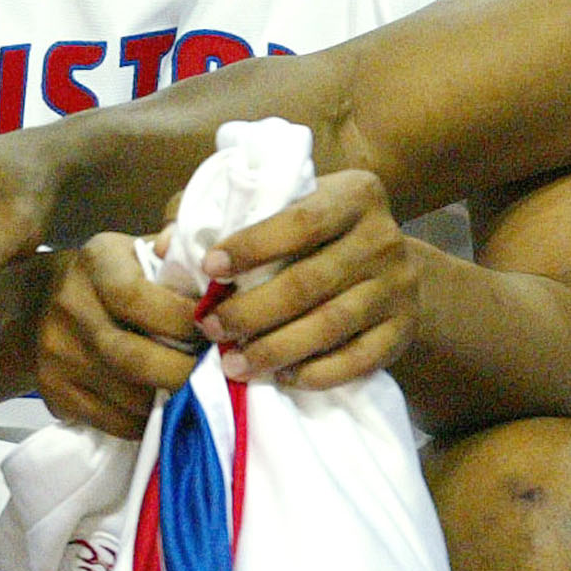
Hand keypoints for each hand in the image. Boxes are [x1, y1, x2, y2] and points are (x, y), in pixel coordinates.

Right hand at [37, 233, 200, 437]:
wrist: (44, 299)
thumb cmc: (110, 275)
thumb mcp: (136, 251)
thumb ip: (177, 256)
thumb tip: (218, 278)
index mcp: (97, 264)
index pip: (138, 299)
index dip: (182, 321)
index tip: (216, 333)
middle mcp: (70, 308)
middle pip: (134, 358)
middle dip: (184, 373)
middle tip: (217, 376)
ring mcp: (57, 354)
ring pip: (127, 397)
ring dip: (170, 402)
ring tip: (198, 395)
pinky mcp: (54, 391)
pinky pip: (112, 421)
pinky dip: (147, 422)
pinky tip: (166, 410)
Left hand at [202, 169, 420, 390]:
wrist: (384, 263)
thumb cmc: (310, 231)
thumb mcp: (276, 204)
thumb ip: (217, 212)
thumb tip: (166, 245)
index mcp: (354, 193)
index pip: (300, 220)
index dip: (252, 246)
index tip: (209, 269)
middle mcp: (384, 237)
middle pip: (310, 282)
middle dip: (251, 311)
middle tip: (209, 328)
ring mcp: (399, 286)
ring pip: (330, 325)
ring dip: (275, 349)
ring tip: (233, 363)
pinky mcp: (404, 330)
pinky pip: (358, 361)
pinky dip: (315, 373)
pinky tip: (280, 377)